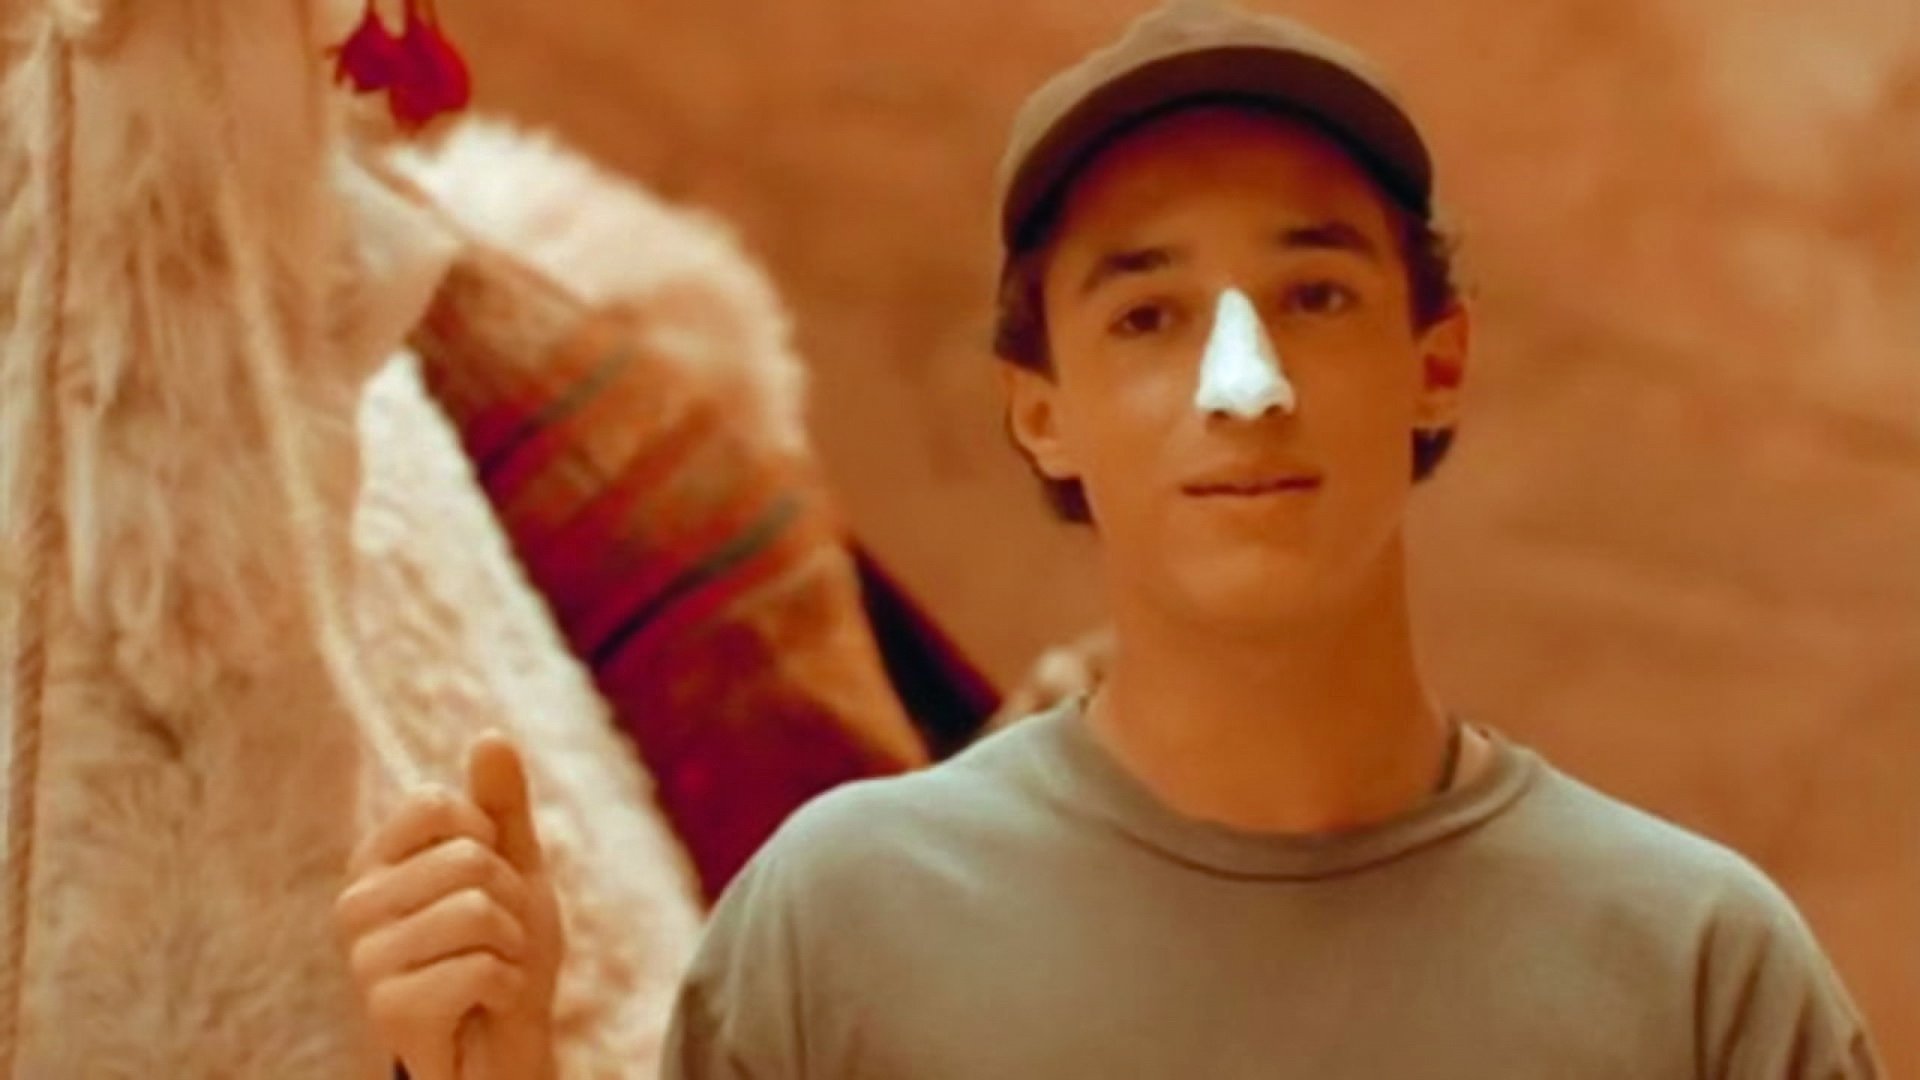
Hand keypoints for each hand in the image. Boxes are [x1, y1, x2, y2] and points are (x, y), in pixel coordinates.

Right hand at [336, 734, 564, 1079]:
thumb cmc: (503, 951)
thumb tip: (490, 735)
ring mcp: (365, 959)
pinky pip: (482, 967)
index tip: (486, 877)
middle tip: (494, 937)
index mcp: (374, 862)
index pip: (435, 804)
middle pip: (468, 859)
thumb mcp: (514, 867)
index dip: (485, 837)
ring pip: (477, 911)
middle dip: (509, 901)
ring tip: (491, 969)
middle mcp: (355, 905)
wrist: (504, 1044)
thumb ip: (500, 805)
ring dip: (511, 946)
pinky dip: (508, 986)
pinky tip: (486, 1003)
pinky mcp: (387, 1009)